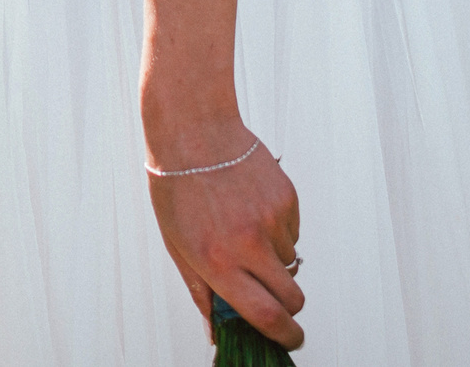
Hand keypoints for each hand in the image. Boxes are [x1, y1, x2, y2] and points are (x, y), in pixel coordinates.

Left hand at [148, 132, 304, 349]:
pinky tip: (251, 207)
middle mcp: (249, 244)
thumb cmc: (177, 188)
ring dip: (275, 261)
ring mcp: (272, 220)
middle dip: (289, 307)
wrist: (194, 129)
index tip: (289, 340)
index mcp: (217, 261)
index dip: (284, 336)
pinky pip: (292, 232)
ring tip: (243, 230)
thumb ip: (201, 291)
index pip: (266, 316)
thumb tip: (215, 331)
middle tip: (275, 299)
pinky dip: (278, 231)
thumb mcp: (177, 244)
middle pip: (292, 298)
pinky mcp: (287, 199)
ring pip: (291, 263)